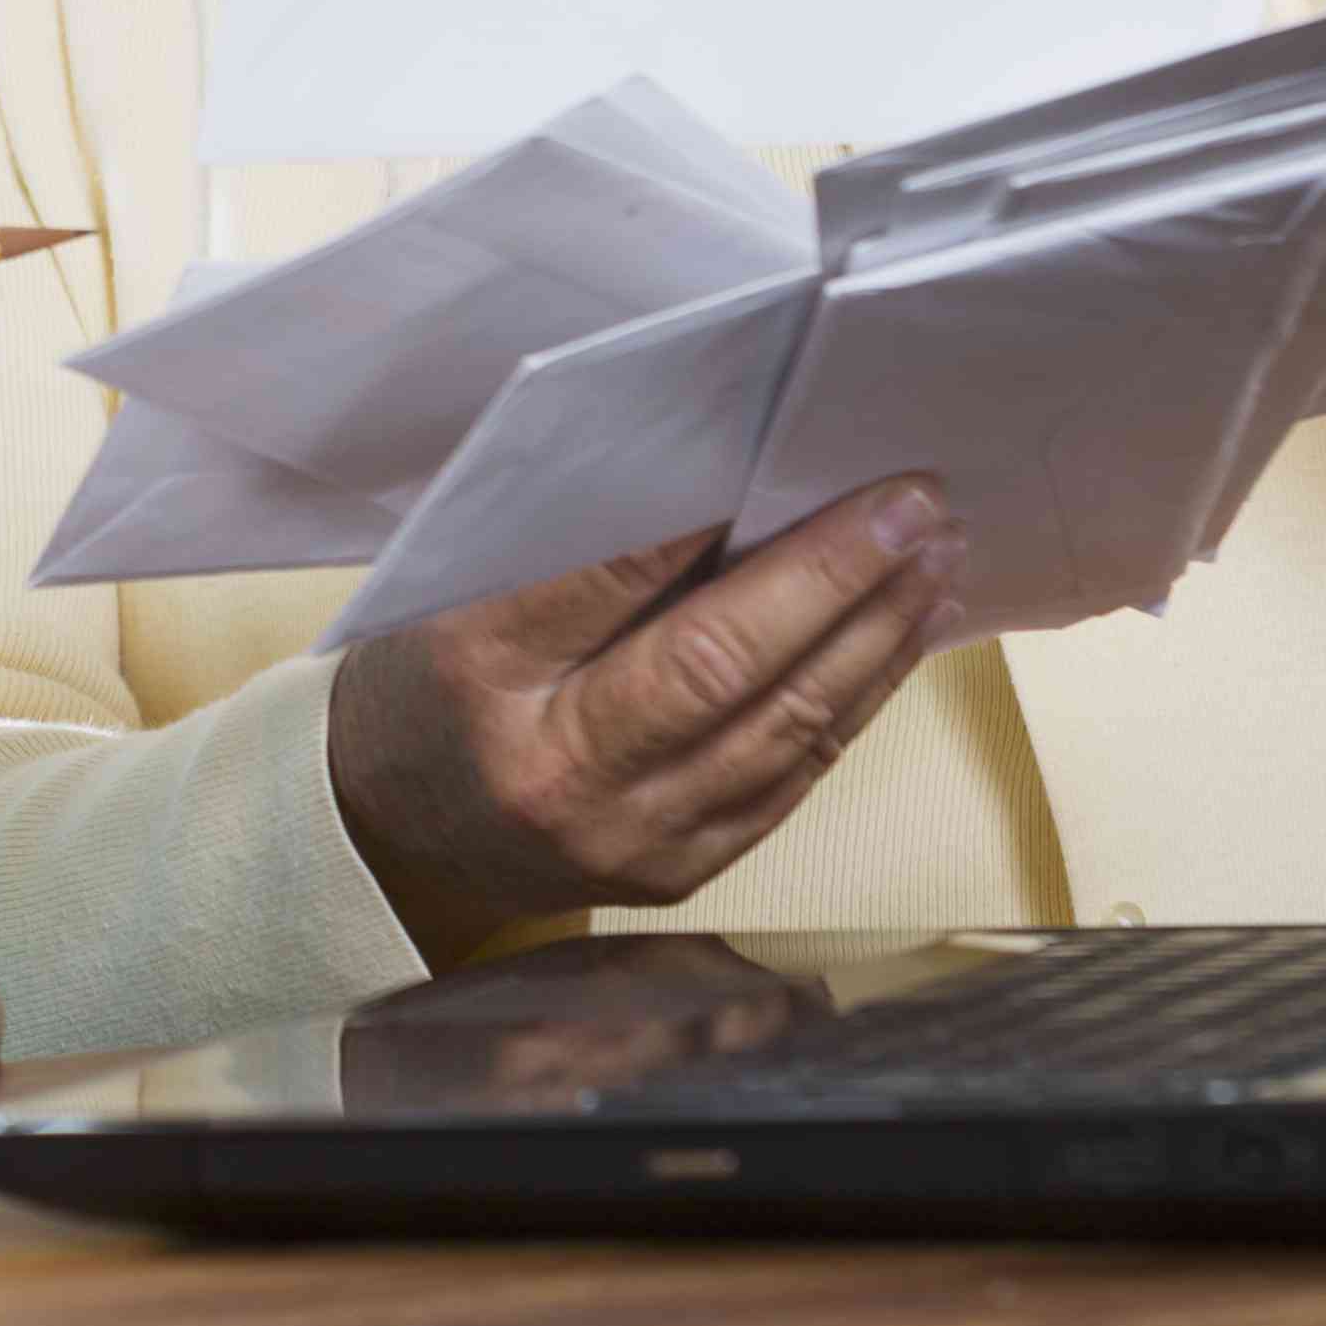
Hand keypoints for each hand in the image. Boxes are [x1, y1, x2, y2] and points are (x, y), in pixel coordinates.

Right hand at [319, 480, 958, 966]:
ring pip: (782, 728)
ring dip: (873, 634)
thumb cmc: (433, 689)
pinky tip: (896, 634)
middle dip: (831, 577)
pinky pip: (793, 777)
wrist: (393, 833)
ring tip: (933, 555)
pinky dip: (856, 697)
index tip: (791, 453)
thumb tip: (728, 489)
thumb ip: (581, 557)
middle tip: (910, 504)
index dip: (711, 521)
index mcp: (482, 679)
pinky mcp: (684, 872)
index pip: (610, 584)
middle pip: (718, 666)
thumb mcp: (463, 601)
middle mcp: (562, 776)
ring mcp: (632, 841)